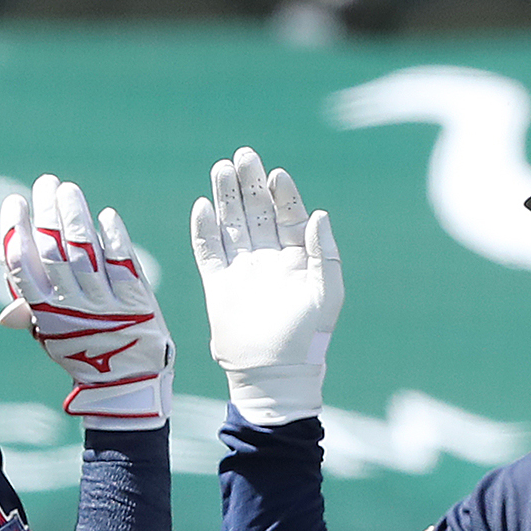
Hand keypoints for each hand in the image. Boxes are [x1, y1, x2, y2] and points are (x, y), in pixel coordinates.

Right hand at [0, 175, 171, 428]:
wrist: (130, 384)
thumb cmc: (86, 355)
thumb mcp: (53, 338)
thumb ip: (32, 313)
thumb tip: (4, 313)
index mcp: (45, 314)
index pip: (20, 265)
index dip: (14, 229)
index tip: (14, 202)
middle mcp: (71, 306)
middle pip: (51, 249)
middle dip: (45, 212)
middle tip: (44, 183)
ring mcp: (103, 303)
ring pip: (84, 250)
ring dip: (75, 215)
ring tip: (68, 190)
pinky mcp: (135, 300)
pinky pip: (122, 261)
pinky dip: (113, 237)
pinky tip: (106, 216)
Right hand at [188, 146, 342, 426]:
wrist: (274, 375)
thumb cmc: (308, 338)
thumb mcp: (327, 293)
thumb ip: (326, 253)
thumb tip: (318, 215)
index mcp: (298, 258)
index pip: (289, 215)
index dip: (283, 194)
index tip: (276, 174)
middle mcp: (268, 259)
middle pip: (256, 212)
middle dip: (250, 184)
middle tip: (243, 155)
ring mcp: (242, 271)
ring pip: (231, 224)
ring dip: (226, 197)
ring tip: (221, 168)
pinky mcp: (219, 285)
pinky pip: (208, 251)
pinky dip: (204, 230)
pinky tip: (203, 206)